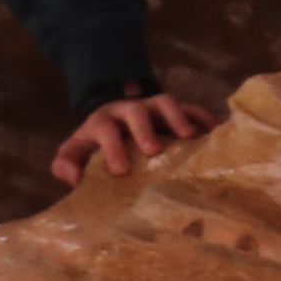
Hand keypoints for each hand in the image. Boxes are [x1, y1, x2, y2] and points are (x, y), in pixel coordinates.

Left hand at [51, 92, 213, 182]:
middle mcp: (128, 110)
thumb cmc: (95, 144)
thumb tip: (72, 178)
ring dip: (176, 117)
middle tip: (153, 150)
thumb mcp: (75, 152)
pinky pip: (190, 108)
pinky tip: (215, 133)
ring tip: (189, 138)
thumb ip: (66, 164)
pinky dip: (202, 117)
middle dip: (143, 129)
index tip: (120, 170)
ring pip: (164, 102)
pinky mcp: (173, 110)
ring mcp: (152, 107)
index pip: (104, 129)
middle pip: (135, 111)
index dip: (111, 147)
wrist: (114, 119)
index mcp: (102, 123)